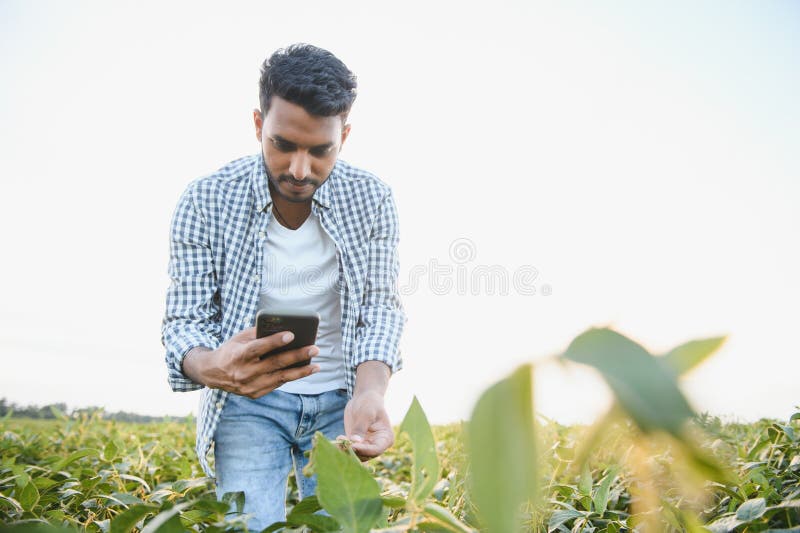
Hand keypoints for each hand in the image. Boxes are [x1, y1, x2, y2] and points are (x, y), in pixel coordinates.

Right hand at [182, 327, 318, 397]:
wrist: (214, 373)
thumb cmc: (231, 350)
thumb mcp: (239, 338)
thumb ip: (258, 334)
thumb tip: (282, 328)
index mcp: (238, 356)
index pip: (259, 348)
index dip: (274, 341)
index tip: (291, 334)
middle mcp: (245, 373)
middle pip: (275, 363)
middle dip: (297, 355)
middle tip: (315, 348)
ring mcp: (250, 386)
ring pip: (280, 378)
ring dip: (301, 371)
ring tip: (317, 365)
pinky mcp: (255, 394)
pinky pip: (277, 384)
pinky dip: (291, 377)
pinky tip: (304, 371)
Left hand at [340, 390, 393, 460]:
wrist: (365, 398)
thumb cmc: (369, 403)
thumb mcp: (366, 413)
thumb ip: (361, 428)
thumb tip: (355, 442)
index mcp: (386, 438)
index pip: (376, 449)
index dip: (364, 450)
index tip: (352, 446)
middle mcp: (377, 445)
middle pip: (365, 455)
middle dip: (353, 451)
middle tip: (342, 442)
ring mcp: (366, 446)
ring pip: (356, 455)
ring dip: (346, 450)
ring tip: (339, 438)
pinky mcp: (356, 444)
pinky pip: (349, 450)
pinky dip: (343, 447)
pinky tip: (338, 438)